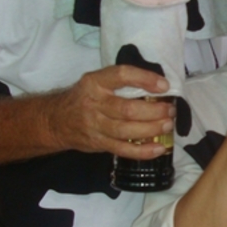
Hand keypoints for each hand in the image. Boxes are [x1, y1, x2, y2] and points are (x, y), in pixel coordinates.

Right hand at [49, 65, 175, 156]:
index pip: (121, 75)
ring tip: (167, 125)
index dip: (145, 79)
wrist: (56, 120)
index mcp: (95, 82)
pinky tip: (159, 148)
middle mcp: (94, 103)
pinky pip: (123, 150)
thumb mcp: (96, 82)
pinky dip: (143, 151)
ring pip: (126, 130)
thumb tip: (159, 86)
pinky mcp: (98, 144)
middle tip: (170, 110)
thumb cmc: (85, 97)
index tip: (164, 85)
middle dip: (154, 111)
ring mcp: (95, 126)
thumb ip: (121, 83)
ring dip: (151, 129)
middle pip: (127, 109)